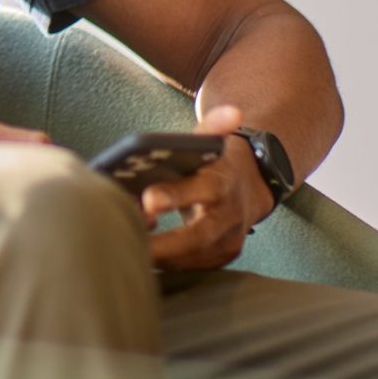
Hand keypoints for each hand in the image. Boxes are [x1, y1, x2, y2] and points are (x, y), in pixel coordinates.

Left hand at [140, 104, 273, 270]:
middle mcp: (229, 214)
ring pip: (194, 257)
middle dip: (163, 242)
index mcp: (222, 182)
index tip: (147, 198)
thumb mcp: (212, 141)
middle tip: (129, 239)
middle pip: (197, 235)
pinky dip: (168, 263)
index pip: (202, 189)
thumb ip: (213, 126)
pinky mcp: (223, 256)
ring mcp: (229, 239)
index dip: (175, 195)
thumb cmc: (216, 162)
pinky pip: (194, 266)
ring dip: (161, 255)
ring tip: (127, 247)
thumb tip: (232, 112)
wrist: (250, 186)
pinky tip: (142, 256)